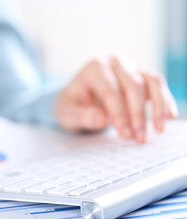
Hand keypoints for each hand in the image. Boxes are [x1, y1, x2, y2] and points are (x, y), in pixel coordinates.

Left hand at [55, 56, 177, 142]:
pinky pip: (157, 85)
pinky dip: (165, 100)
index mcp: (93, 68)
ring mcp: (128, 67)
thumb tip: (103, 119)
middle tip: (139, 138)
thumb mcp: (67, 113)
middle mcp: (113, 62)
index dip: (119, 113)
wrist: (77, 99)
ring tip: (159, 130)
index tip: (125, 134)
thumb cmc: (72, 105)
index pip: (111, 90)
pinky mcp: (140, 75)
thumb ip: (81, 116)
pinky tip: (169, 117)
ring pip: (150, 82)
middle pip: (133, 85)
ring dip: (157, 107)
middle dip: (138, 114)